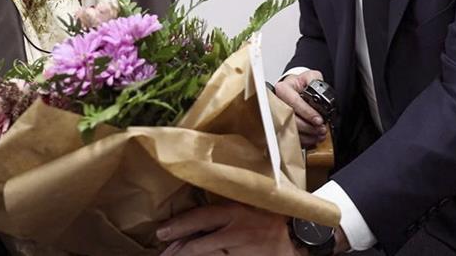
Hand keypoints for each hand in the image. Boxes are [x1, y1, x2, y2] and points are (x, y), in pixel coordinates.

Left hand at [157, 203, 303, 255]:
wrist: (295, 238)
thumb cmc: (268, 216)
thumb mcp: (247, 204)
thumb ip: (226, 205)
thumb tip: (198, 211)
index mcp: (235, 210)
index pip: (200, 217)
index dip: (179, 225)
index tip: (161, 232)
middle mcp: (235, 230)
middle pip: (198, 243)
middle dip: (177, 249)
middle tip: (162, 253)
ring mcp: (239, 249)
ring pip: (205, 254)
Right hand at [274, 70, 326, 146]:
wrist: (296, 89)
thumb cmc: (301, 83)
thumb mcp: (310, 76)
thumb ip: (314, 80)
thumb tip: (318, 89)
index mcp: (283, 89)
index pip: (293, 102)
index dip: (307, 112)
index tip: (318, 119)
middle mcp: (278, 102)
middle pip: (291, 118)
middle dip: (308, 126)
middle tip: (321, 128)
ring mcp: (279, 115)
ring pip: (290, 129)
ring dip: (307, 134)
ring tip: (320, 134)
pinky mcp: (282, 125)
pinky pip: (291, 136)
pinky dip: (304, 139)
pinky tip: (314, 138)